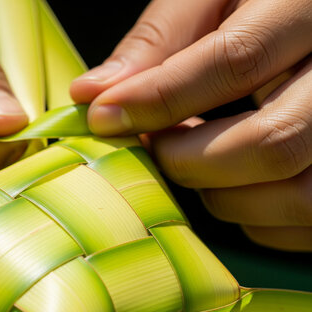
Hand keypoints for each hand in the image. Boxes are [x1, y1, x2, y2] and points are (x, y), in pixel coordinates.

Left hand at [70, 0, 311, 250]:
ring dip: (222, 196)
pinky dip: (254, 218)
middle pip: (271, 143)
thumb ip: (157, 41)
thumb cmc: (256, 2)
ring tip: (193, 161)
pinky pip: (305, 219)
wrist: (304, 23)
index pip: (236, 61)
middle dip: (188, 160)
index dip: (159, 98)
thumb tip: (91, 95)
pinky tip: (232, 183)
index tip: (103, 116)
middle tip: (155, 147)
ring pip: (296, 194)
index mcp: (307, 9)